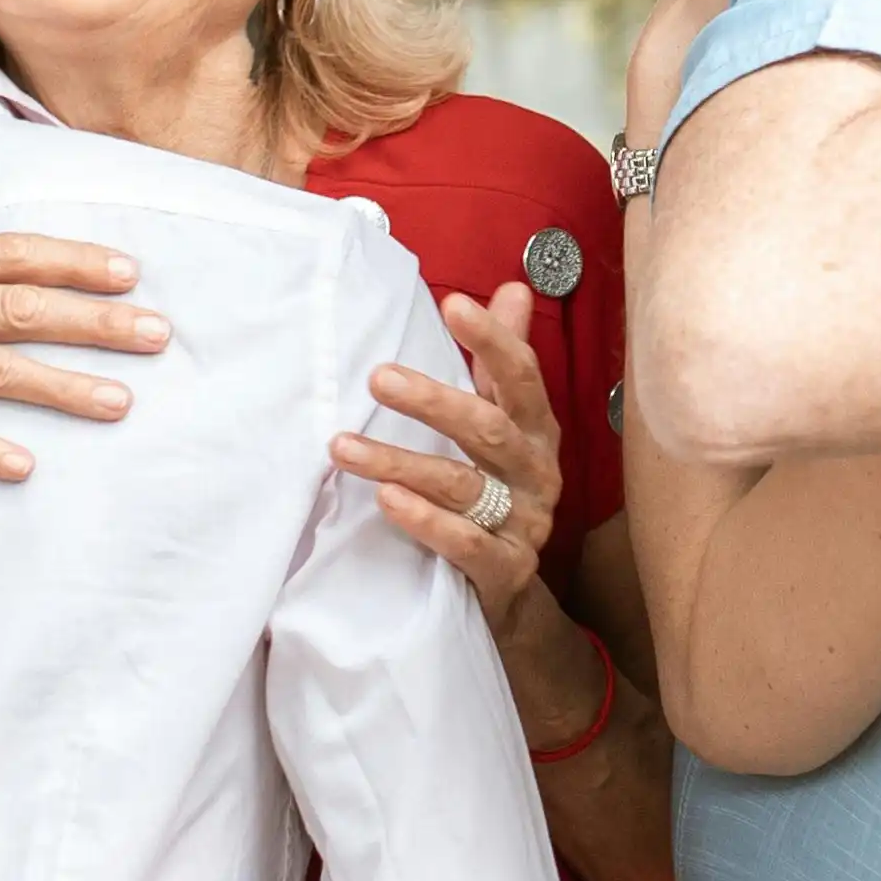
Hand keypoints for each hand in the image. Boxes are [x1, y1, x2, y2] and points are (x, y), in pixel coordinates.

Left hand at [334, 282, 563, 636]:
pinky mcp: (504, 569)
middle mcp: (538, 472)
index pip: (521, 377)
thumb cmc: (497, 492)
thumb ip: (500, 364)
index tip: (453, 305)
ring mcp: (524, 523)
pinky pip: (466, 544)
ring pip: (462, 486)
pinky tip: (388, 501)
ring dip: (400, 463)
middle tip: (377, 378)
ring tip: (343, 447)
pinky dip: (426, 522)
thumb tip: (512, 288)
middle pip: (488, 429)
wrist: (508, 591)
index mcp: (538, 430)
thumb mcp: (502, 424)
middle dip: (432, 402)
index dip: (493, 340)